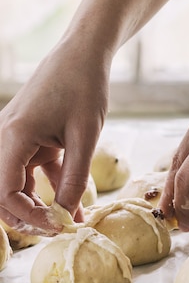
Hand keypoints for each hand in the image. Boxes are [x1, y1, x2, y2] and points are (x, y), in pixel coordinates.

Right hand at [0, 38, 108, 234]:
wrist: (83, 53)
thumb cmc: (84, 86)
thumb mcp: (86, 135)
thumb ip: (75, 178)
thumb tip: (67, 216)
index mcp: (13, 137)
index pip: (4, 192)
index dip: (28, 216)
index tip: (57, 225)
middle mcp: (5, 138)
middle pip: (2, 192)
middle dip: (26, 215)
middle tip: (57, 228)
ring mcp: (15, 137)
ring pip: (15, 183)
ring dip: (37, 205)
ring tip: (66, 221)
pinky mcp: (28, 136)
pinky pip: (32, 169)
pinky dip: (48, 187)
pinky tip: (74, 204)